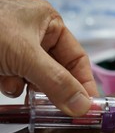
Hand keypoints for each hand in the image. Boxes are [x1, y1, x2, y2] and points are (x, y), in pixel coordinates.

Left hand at [0, 0, 97, 115]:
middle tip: (61, 110)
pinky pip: (17, 80)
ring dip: (29, 88)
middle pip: (58, 70)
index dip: (84, 83)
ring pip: (38, 78)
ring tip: (17, 87)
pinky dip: (11, 86)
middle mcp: (35, 34)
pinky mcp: (1, 61)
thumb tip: (83, 107)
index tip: (88, 106)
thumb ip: (56, 82)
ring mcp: (16, 48)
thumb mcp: (25, 56)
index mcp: (48, 22)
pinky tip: (1, 82)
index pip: (77, 58)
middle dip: (54, 88)